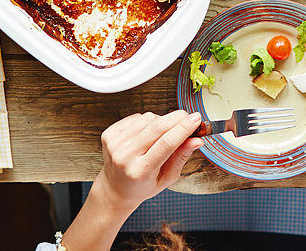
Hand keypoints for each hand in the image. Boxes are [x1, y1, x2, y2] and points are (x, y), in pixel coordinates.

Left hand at [89, 110, 203, 213]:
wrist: (115, 188)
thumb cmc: (143, 185)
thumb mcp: (167, 178)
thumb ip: (181, 157)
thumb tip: (197, 140)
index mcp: (141, 172)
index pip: (166, 144)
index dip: (183, 128)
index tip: (196, 119)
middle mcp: (125, 157)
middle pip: (156, 128)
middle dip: (177, 118)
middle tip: (189, 117)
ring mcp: (115, 144)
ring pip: (147, 118)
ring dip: (161, 120)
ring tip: (163, 134)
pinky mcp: (109, 134)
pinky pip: (136, 117)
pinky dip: (147, 122)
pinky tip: (147, 134)